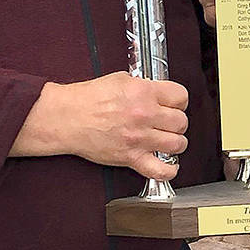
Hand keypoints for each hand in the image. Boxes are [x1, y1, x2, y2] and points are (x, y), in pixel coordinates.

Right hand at [13, 72, 188, 181]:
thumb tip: (156, 91)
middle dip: (177, 121)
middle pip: (181, 121)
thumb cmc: (88, 99)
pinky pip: (160, 170)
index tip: (175, 104)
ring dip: (176, 142)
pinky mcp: (131, 158)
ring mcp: (139, 138)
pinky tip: (169, 165)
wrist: (68, 117)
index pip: (181, 96)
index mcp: (144, 92)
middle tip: (169, 122)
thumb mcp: (120, 79)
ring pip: (178, 144)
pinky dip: (169, 170)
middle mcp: (145, 115)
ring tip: (168, 140)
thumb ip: (143, 86)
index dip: (179, 100)